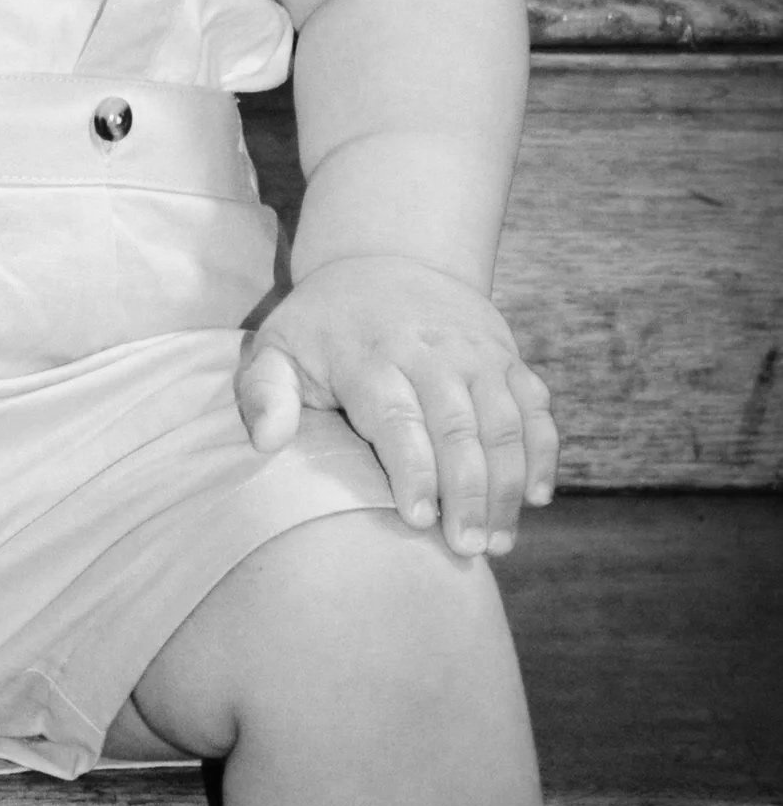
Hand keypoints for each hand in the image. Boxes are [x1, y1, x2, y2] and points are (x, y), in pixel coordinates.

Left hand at [234, 253, 556, 557]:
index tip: (419, 519)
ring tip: (498, 542)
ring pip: (504, 422)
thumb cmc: (323, 324)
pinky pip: (536, 407)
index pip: (397, 418)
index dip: (413, 470)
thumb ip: (262, 393)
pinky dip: (543, 452)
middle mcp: (431, 352)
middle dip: (468, 492)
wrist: (386, 257)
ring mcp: (477, 354)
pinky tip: (537, 498)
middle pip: (459, 426)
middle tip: (467, 549)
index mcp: (370, 356)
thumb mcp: (277, 346)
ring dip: (508, 484)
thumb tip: (265, 441)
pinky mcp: (508, 358)